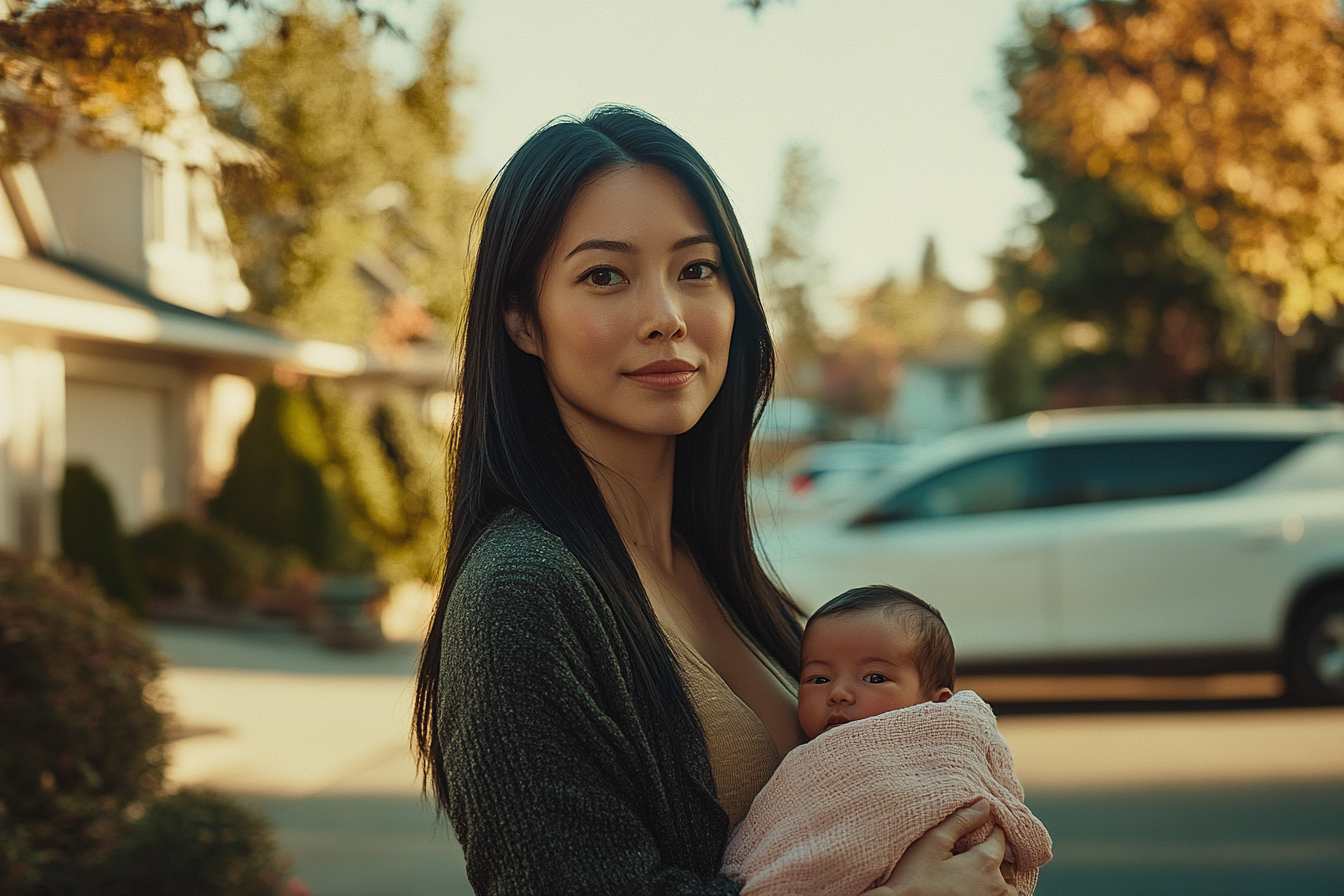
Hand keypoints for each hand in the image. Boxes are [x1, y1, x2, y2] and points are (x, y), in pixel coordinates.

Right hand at [861, 799, 1017, 895]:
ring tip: (975, 871)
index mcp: (986, 863)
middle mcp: (997, 887)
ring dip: (998, 876)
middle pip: (1007, 863)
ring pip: (1009, 887)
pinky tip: (974, 886)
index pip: (1000, 837)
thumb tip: (985, 804)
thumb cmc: (914, 879)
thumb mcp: (933, 842)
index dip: (989, 827)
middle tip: (973, 850)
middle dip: (996, 853)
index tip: (976, 826)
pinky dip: (994, 891)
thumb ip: (962, 820)